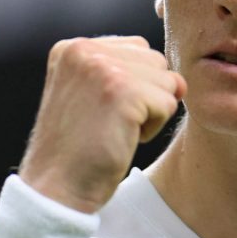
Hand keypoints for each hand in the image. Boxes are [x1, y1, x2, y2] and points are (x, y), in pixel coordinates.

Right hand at [18, 36, 186, 212]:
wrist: (55, 189)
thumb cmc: (78, 150)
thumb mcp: (92, 95)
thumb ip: (130, 72)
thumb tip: (181, 82)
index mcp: (73, 48)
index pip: (136, 49)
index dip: (132, 87)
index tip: (98, 111)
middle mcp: (84, 49)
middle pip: (155, 62)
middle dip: (144, 97)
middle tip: (105, 123)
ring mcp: (103, 68)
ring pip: (166, 81)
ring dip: (150, 113)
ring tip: (112, 129)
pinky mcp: (123, 91)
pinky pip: (168, 104)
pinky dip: (152, 128)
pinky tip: (120, 138)